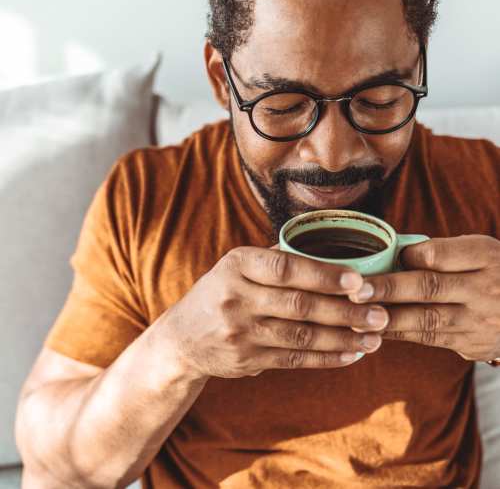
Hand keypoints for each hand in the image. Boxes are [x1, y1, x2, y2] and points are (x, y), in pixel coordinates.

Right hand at [159, 247, 389, 378]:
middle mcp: (236, 297)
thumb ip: (274, 258)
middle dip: (345, 311)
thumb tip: (328, 250)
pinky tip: (351, 354)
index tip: (359, 280)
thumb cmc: (220, 293)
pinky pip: (294, 358)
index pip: (285, 267)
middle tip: (381, 314)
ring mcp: (240, 332)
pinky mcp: (247, 359)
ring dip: (343, 338)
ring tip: (375, 337)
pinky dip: (326, 357)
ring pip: (301, 336)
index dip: (323, 274)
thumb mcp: (235, 267)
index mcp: (236, 265)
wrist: (182, 339)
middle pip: (299, 305)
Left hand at [348, 235, 499, 361]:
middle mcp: (485, 289)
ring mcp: (480, 321)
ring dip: (387, 318)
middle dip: (388, 289)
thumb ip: (440, 252)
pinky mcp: (473, 345)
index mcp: (485, 257)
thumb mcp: (478, 251)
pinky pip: (429, 339)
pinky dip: (399, 334)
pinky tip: (375, 329)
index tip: (380, 260)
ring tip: (356, 314)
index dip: (406, 258)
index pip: (438, 255)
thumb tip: (389, 255)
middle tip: (356, 290)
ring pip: (426, 320)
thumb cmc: (492, 272)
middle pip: (429, 287)